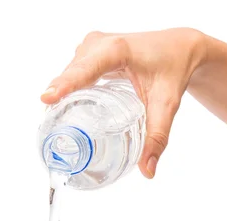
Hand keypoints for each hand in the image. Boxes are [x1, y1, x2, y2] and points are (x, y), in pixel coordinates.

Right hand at [41, 29, 205, 177]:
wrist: (179, 48)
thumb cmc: (173, 68)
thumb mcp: (166, 104)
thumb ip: (156, 137)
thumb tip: (147, 170)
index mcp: (118, 50)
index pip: (86, 69)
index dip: (65, 84)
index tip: (47, 98)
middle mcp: (100, 44)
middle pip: (71, 75)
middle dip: (58, 99)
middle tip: (50, 129)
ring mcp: (91, 47)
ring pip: (68, 74)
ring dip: (61, 97)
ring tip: (55, 122)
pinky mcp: (88, 54)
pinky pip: (71, 74)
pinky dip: (66, 91)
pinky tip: (63, 109)